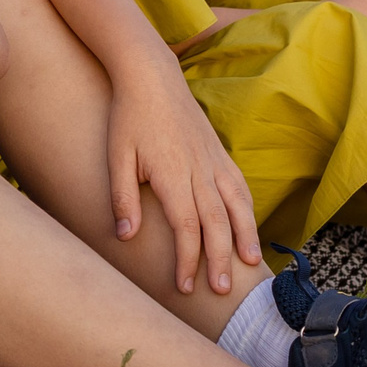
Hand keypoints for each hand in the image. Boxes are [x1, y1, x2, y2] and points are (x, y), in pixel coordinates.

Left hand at [106, 61, 262, 292]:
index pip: (186, 226)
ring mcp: (213, 159)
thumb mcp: (116, 156)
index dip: (187, 259)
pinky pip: (239, 185)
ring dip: (244, 236)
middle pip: (215, 222)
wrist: (151, 75)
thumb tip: (125, 236)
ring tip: (250, 264)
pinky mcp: (219, 152)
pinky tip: (249, 228)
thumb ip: (122, 196)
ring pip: (236, 204)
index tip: (184, 286)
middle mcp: (199, 169)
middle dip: (219, 258)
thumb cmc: (128, 116)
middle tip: (220, 290)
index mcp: (172, 173)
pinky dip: (247, 210)